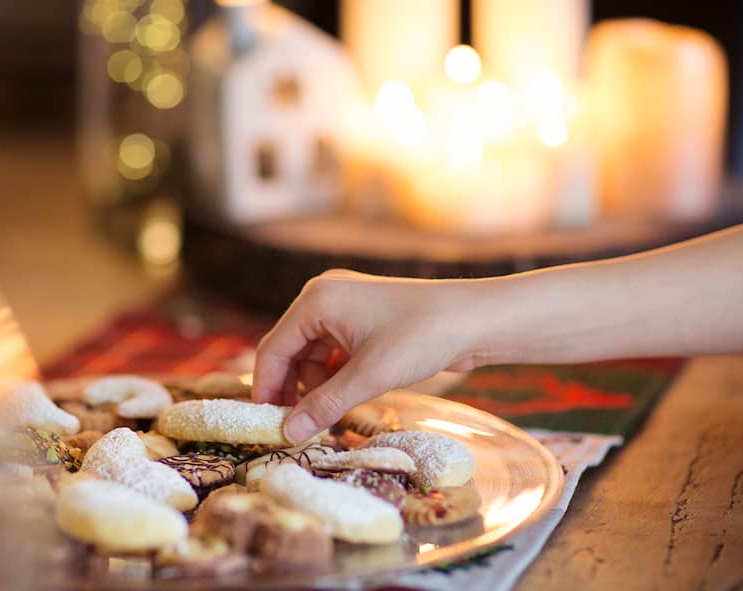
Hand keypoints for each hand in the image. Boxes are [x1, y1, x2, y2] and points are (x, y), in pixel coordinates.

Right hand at [251, 269, 485, 442]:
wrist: (477, 319)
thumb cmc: (422, 337)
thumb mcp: (369, 376)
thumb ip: (325, 405)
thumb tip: (290, 433)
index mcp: (317, 300)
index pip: (274, 348)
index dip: (266, 388)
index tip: (265, 424)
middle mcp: (324, 297)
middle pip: (290, 351)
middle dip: (291, 389)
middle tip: (295, 427)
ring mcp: (345, 307)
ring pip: (313, 355)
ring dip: (316, 386)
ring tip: (329, 415)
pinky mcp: (363, 320)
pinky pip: (334, 352)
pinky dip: (336, 377)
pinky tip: (347, 398)